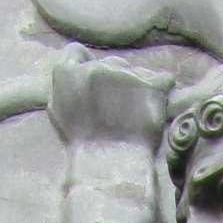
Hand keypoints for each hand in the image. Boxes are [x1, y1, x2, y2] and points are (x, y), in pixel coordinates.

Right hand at [47, 47, 174, 152]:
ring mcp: (124, 76)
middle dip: (116, 82)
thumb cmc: (84, 148)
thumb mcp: (59, 114)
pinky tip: (157, 108)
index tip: (95, 83)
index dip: (86, 65)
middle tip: (119, 111)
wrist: (111, 169)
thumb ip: (64, 87)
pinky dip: (163, 90)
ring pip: (136, 73)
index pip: (76, 52)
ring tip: (135, 118)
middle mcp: (94, 69)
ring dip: (137, 89)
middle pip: (111, 64)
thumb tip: (74, 69)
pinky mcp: (150, 86)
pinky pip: (164, 79)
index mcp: (66, 74)